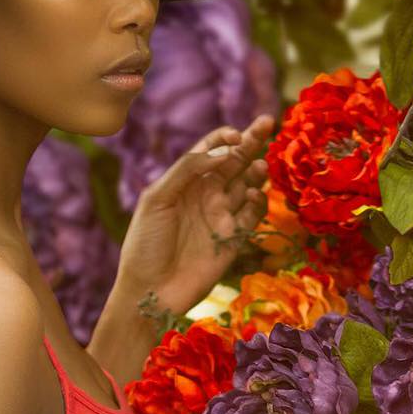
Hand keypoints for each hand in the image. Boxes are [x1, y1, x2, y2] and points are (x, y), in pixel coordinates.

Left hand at [115, 113, 275, 315]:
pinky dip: (256, 202)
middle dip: (251, 142)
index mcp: (184, 182)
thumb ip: (188, 170)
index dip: (225, 138)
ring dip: (255, 172)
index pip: (210, 150)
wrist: (149, 290)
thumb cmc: (145, 243)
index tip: (236, 135)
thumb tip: (224, 150)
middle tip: (267, 123)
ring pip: (247, 186)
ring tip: (259, 166)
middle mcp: (205, 195)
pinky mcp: (233, 240)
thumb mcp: (157, 198)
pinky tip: (252, 196)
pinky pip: (251, 215)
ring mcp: (221, 217)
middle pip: (234, 162)